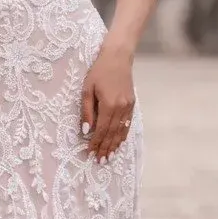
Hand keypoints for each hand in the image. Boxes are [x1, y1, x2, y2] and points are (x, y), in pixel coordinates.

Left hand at [80, 43, 134, 163]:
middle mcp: (121, 108)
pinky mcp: (132, 104)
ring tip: (109, 157)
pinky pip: (127, 124)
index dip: (96, 143)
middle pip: (112, 133)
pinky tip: (119, 143)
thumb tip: (85, 130)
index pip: (101, 130)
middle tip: (100, 161)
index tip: (90, 153)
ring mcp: (128, 106)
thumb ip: (87, 111)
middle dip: (105, 148)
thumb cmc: (98, 71)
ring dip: (115, 145)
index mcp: (109, 105)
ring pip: (121, 131)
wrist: (118, 57)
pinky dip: (123, 135)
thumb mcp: (86, 89)